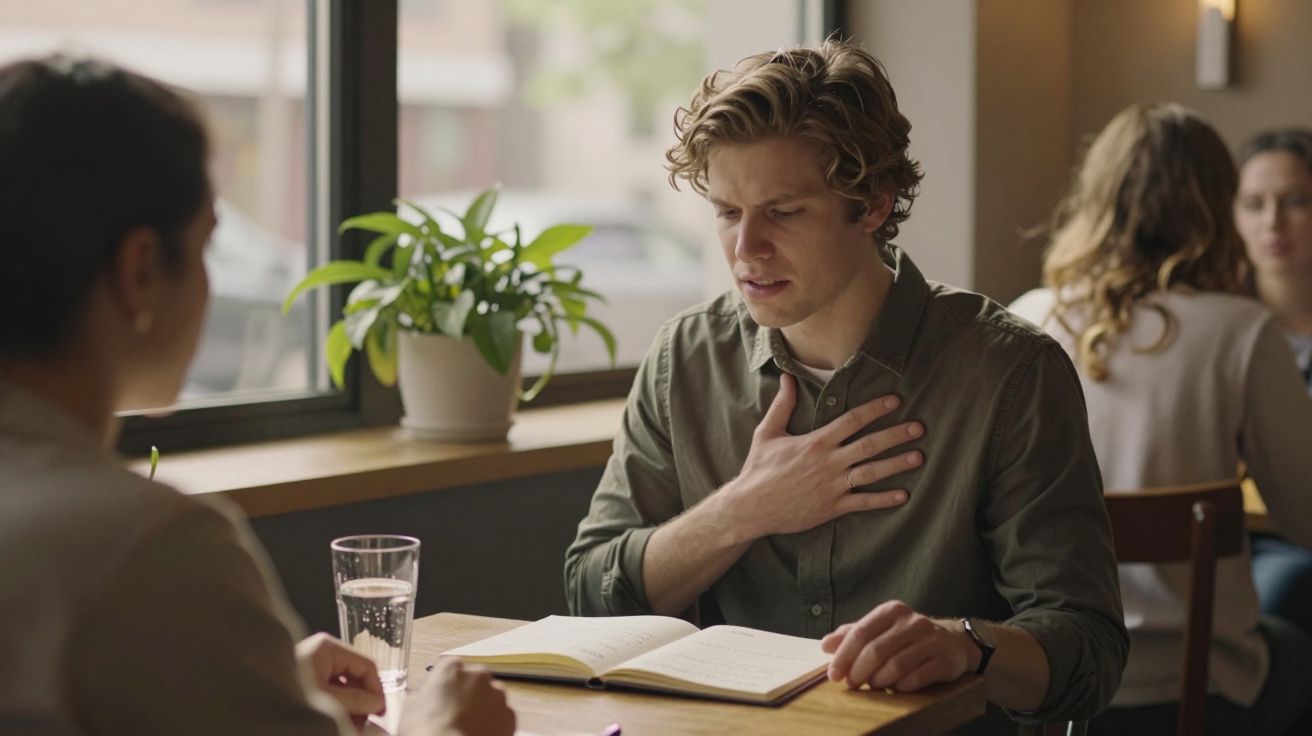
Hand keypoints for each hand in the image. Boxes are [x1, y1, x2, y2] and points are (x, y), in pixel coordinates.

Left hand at [294, 632, 385, 728]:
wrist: (250, 699)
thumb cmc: (286, 692)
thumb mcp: (326, 698)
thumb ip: (355, 700)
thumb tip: (377, 704)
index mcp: (328, 648)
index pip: (366, 664)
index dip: (377, 689)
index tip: (380, 712)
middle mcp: (323, 653)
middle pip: (357, 676)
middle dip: (363, 701)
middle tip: (364, 725)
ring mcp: (315, 665)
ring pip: (346, 686)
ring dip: (352, 707)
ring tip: (350, 726)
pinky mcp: (308, 678)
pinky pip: (332, 691)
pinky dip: (338, 707)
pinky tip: (338, 720)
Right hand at [400, 659, 514, 735]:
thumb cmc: (427, 730)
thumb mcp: (410, 707)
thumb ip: (420, 695)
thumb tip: (421, 697)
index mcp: (452, 668)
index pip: (450, 669)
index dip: (445, 685)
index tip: (440, 698)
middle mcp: (478, 675)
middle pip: (474, 682)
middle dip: (467, 695)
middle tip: (454, 715)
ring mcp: (497, 695)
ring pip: (490, 699)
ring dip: (482, 709)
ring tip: (467, 728)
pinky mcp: (509, 716)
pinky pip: (502, 717)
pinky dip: (493, 725)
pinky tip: (478, 734)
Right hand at [723, 373, 923, 537]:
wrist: (750, 507)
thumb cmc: (758, 469)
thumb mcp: (766, 433)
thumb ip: (782, 405)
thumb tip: (786, 378)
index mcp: (816, 442)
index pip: (852, 420)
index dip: (876, 409)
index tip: (895, 401)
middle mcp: (829, 462)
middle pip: (869, 444)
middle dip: (896, 434)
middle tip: (919, 427)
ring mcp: (832, 486)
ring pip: (872, 472)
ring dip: (897, 464)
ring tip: (918, 456)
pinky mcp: (832, 508)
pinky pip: (863, 502)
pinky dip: (883, 499)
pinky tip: (902, 495)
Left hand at [821, 601, 976, 691]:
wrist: (953, 642)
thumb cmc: (907, 637)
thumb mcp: (880, 629)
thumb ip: (852, 635)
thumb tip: (825, 645)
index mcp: (891, 611)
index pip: (861, 632)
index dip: (844, 656)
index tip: (834, 674)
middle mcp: (912, 621)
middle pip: (876, 650)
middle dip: (859, 671)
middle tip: (852, 684)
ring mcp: (931, 640)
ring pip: (896, 666)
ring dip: (879, 681)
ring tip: (874, 686)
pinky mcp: (945, 659)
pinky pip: (917, 678)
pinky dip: (901, 687)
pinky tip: (896, 688)